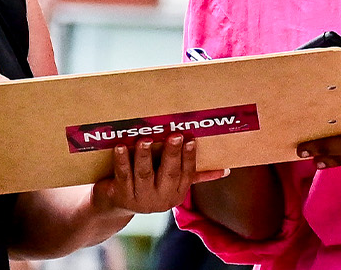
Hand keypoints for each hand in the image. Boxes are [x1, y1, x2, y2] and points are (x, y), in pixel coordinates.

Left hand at [95, 136, 228, 214]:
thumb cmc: (148, 185)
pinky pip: (123, 175)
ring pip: (145, 174)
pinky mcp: (121, 195)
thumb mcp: (171, 183)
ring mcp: (141, 199)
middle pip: (168, 174)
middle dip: (172, 154)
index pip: (187, 173)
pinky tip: (120, 146)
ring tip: (144, 139)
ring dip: (145, 155)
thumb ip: (195, 174)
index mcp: (177, 194)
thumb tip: (226, 170)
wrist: (114, 205)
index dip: (189, 157)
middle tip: (174, 135)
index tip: (190, 139)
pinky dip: (122, 161)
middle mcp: (161, 199)